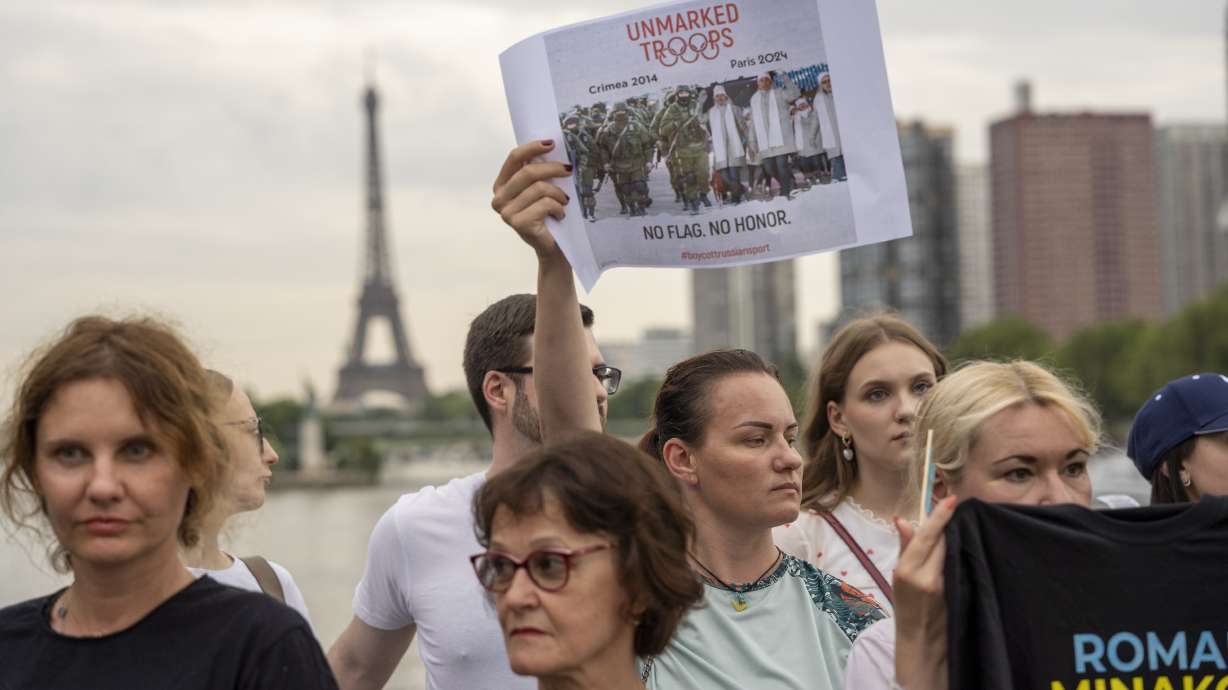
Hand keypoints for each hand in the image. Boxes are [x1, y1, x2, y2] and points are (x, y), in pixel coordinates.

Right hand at [491, 140, 571, 257]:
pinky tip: (560, 215)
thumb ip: (537, 172)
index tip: (551, 144)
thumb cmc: (547, 215)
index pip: (513, 158)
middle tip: (569, 170)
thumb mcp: (540, 189)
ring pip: (539, 188)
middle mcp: (499, 198)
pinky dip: (558, 208)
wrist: (552, 247)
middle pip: (528, 172)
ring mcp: (506, 212)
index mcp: (502, 185)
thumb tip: (552, 147)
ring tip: (564, 201)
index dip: (532, 148)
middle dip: (552, 168)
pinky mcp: (518, 223)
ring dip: (558, 193)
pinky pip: (544, 204)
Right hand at [892, 495, 956, 689]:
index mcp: (906, 570)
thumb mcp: (897, 577)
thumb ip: (905, 547)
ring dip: (954, 538)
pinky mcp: (957, 592)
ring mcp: (944, 586)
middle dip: (947, 525)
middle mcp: (926, 576)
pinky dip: (958, 554)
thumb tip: (902, 520)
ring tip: (957, 527)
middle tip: (953, 509)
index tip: (951, 499)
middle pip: (942, 540)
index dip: (939, 516)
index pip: (926, 536)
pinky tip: (962, 547)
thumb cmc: (905, 607)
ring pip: (953, 551)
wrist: (921, 641)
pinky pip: (958, 564)